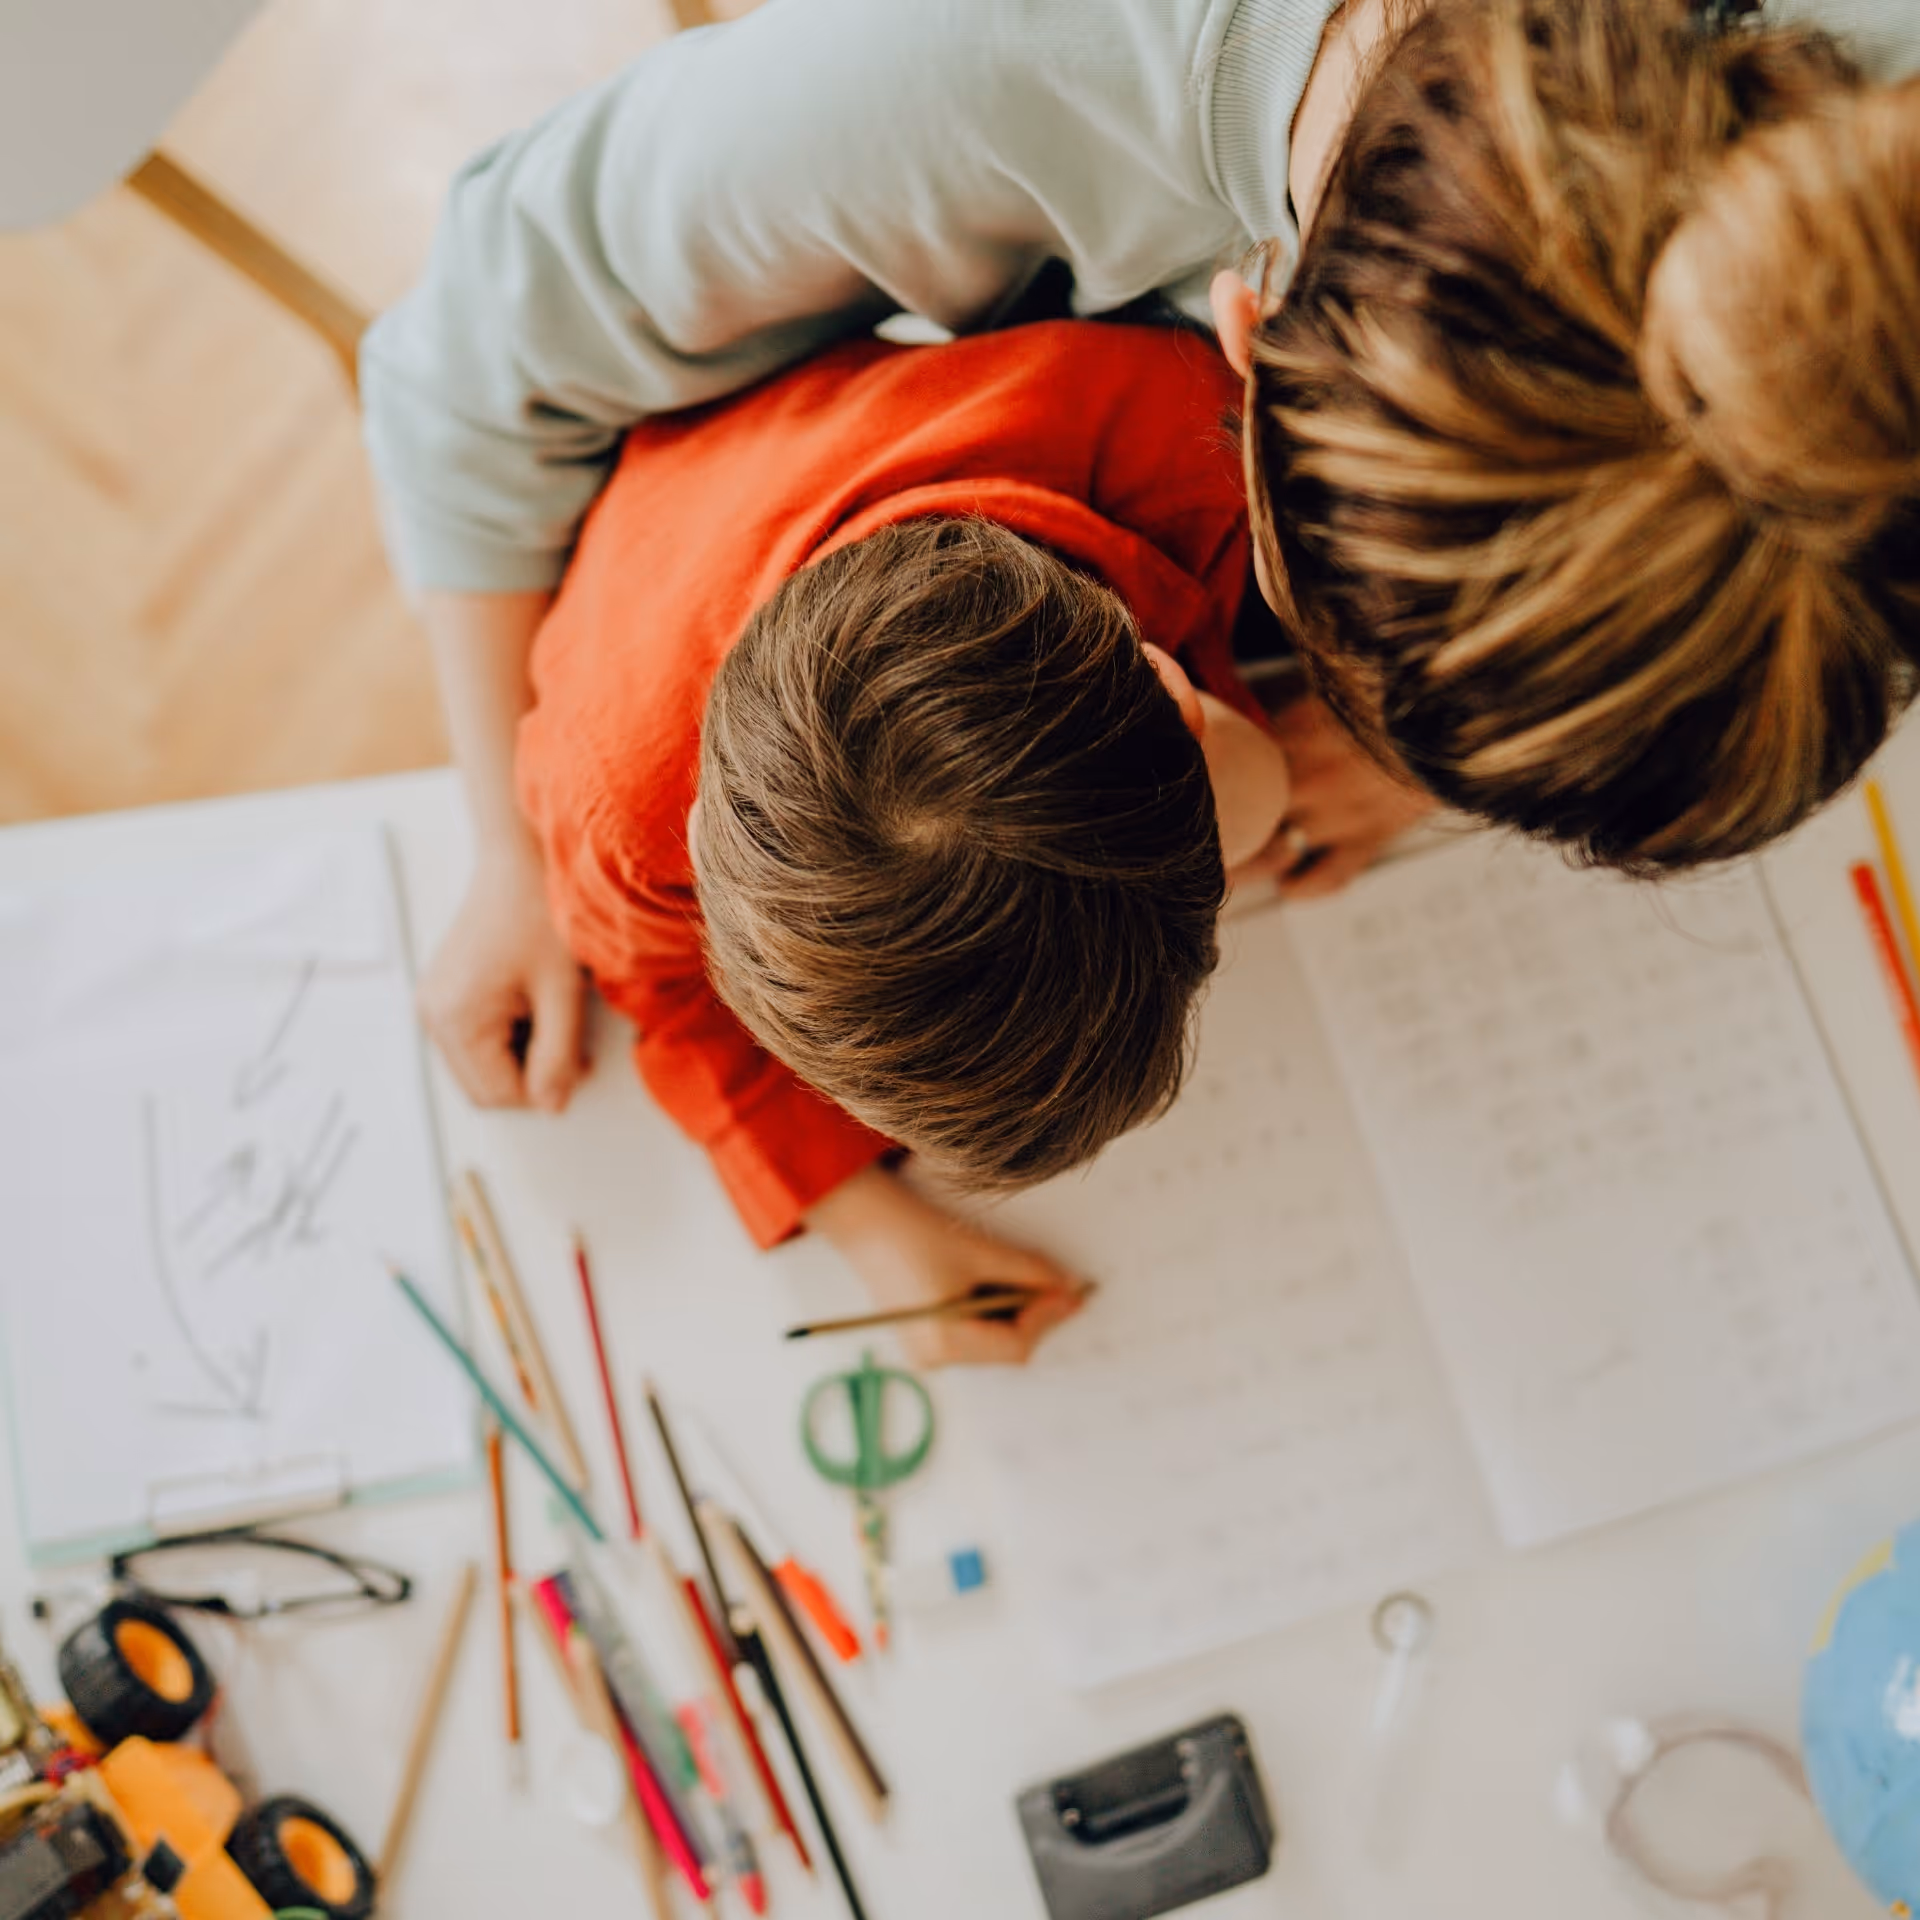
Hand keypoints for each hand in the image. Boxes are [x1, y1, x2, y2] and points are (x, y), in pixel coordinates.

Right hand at [418, 838, 589, 1110]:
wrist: (521, 858)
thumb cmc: (541, 911)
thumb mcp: (562, 992)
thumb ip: (558, 1057)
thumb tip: (552, 1108)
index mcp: (455, 1018)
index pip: (497, 1094)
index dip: (543, 1091)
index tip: (579, 1063)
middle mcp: (431, 1015)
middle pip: (483, 1087)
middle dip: (531, 1076)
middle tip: (571, 1042)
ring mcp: (433, 1003)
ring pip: (480, 1066)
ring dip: (522, 1056)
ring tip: (553, 1013)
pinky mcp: (443, 992)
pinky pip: (475, 1039)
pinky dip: (509, 1036)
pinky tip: (534, 1004)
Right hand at [803, 1166, 1091, 1367]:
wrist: (866, 1220)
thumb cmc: (913, 1234)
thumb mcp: (979, 1252)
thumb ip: (1029, 1272)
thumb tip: (1069, 1286)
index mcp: (943, 1343)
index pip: (1015, 1345)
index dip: (1047, 1316)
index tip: (1071, 1290)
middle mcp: (934, 1358)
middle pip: (1007, 1347)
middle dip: (1035, 1314)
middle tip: (1057, 1282)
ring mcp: (928, 1351)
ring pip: (994, 1341)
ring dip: (1016, 1311)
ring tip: (1020, 1276)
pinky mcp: (926, 1337)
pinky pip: (975, 1333)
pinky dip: (994, 1310)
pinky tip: (994, 1282)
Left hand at [1238, 693, 1435, 898]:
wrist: (1456, 713)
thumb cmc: (1399, 693)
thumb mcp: (1337, 687)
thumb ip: (1293, 715)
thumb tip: (1262, 729)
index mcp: (1290, 736)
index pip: (1232, 770)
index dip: (1222, 781)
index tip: (1218, 785)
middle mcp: (1304, 780)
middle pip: (1243, 818)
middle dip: (1232, 822)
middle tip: (1225, 825)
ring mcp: (1335, 815)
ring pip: (1273, 850)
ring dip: (1264, 850)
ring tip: (1259, 844)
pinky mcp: (1369, 839)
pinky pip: (1324, 878)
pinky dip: (1301, 887)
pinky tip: (1289, 884)